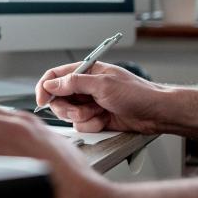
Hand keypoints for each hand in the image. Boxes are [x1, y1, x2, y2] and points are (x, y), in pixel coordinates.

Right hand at [35, 61, 167, 133]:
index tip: (42, 100)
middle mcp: (86, 87)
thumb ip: (75, 83)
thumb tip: (52, 84)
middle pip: (59, 98)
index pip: (56, 76)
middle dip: (67, 108)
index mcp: (87, 71)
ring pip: (69, 114)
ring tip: (98, 114)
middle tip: (80, 111)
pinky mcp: (96, 118)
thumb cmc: (137, 93)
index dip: (45, 88)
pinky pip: (82, 125)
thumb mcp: (103, 84)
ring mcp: (91, 103)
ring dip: (82, 117)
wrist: (155, 113)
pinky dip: (91, 125)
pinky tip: (105, 121)